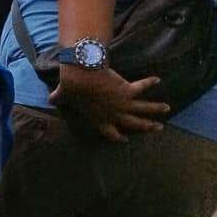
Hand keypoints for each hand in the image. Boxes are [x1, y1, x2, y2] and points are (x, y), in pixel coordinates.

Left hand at [50, 66, 169, 141]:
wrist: (81, 78)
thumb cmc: (71, 88)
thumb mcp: (63, 96)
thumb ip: (58, 99)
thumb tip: (50, 99)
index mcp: (99, 119)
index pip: (111, 133)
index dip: (118, 137)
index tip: (125, 139)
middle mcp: (114, 114)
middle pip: (134, 123)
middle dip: (146, 126)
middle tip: (158, 128)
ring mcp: (123, 103)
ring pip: (144, 109)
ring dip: (156, 109)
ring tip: (167, 108)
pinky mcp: (127, 90)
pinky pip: (142, 86)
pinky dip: (150, 82)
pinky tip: (157, 79)